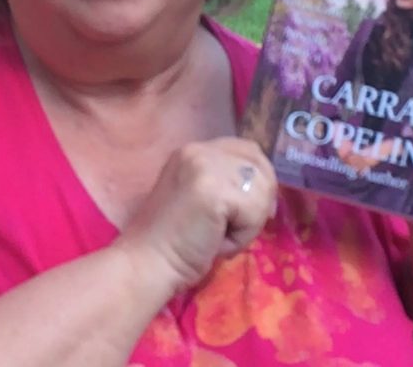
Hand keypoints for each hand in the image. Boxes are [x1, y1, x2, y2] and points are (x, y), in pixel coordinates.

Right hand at [115, 137, 276, 294]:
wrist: (145, 264)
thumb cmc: (174, 242)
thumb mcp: (202, 199)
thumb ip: (227, 184)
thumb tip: (267, 191)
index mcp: (194, 150)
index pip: (248, 150)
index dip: (258, 179)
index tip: (247, 210)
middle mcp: (200, 149)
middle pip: (259, 164)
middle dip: (259, 199)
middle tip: (233, 228)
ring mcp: (205, 165)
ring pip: (261, 189)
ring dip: (249, 221)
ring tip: (218, 236)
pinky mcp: (213, 188)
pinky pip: (254, 212)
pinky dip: (242, 235)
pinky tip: (216, 244)